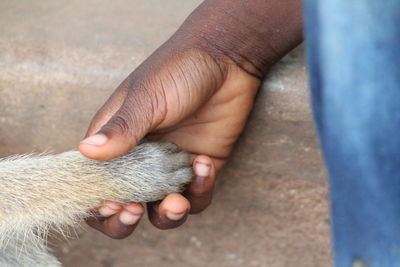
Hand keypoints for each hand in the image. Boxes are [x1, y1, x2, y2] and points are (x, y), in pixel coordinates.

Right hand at [80, 45, 258, 237]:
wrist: (225, 60)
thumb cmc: (178, 70)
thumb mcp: (146, 97)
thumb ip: (121, 128)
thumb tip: (85, 151)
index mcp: (117, 142)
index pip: (96, 183)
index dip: (96, 202)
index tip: (110, 204)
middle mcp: (142, 160)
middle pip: (124, 205)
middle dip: (125, 220)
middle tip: (134, 211)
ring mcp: (171, 167)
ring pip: (162, 211)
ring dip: (168, 213)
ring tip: (177, 200)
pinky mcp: (200, 169)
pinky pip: (197, 197)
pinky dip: (200, 191)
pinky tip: (204, 165)